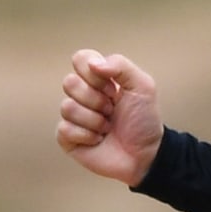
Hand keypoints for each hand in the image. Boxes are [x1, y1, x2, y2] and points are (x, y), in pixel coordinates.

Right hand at [56, 49, 163, 186]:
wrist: (145, 153)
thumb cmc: (144, 118)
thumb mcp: (143, 86)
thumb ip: (120, 65)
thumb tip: (92, 63)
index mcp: (99, 77)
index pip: (81, 59)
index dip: (95, 74)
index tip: (114, 88)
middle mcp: (83, 94)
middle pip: (70, 82)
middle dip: (97, 99)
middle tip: (112, 109)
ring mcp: (73, 115)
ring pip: (67, 107)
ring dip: (95, 120)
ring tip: (108, 126)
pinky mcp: (67, 137)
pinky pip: (64, 129)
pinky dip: (87, 136)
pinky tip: (98, 140)